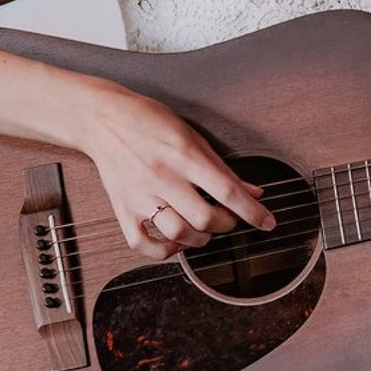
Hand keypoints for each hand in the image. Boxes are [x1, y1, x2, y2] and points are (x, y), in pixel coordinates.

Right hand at [71, 78, 275, 265]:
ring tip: (204, 230)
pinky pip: (143, 244)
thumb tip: (253, 192)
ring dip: (200, 239)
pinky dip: (163, 252)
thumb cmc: (148, 121)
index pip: (227, 191)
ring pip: (178, 234)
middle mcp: (162, 177)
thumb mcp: (192, 135)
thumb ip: (223, 168)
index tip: (268, 223)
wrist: (102, 118)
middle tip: (229, 219)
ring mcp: (140, 195)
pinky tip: (174, 243)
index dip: (253, 212)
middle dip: (227, 224)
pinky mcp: (122, 208)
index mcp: (184, 155)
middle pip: (205, 218)